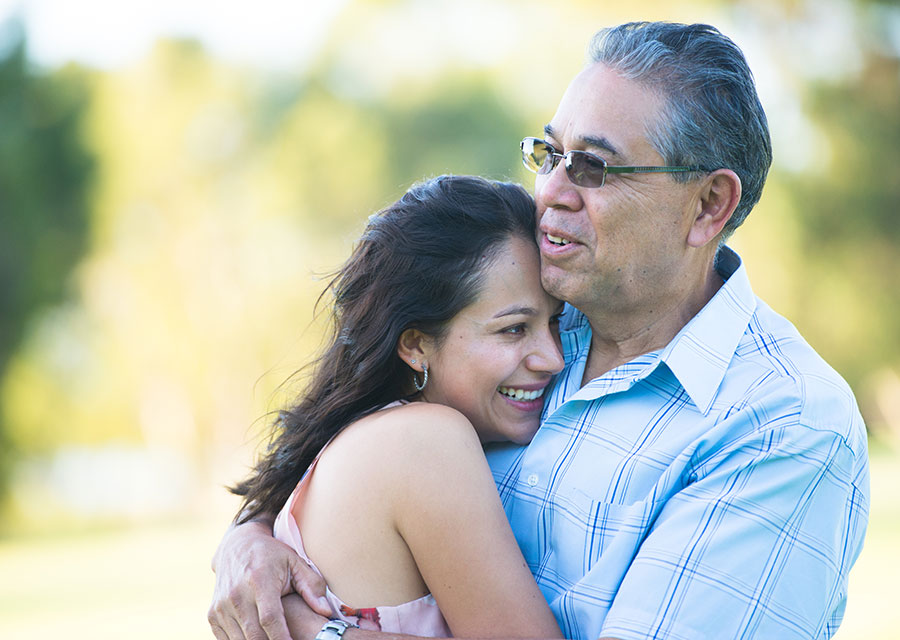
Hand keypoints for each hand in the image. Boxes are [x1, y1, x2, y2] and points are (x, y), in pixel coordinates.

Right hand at [208, 517, 331, 639]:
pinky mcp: (212, 614)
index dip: (282, 638)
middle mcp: (236, 594)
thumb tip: (327, 611)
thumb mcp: (295, 562)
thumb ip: (312, 586)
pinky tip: (257, 638)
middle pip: (255, 635)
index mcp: (259, 580)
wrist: (236, 545)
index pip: (270, 619)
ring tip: (274, 639)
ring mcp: (221, 605)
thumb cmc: (272, 555)